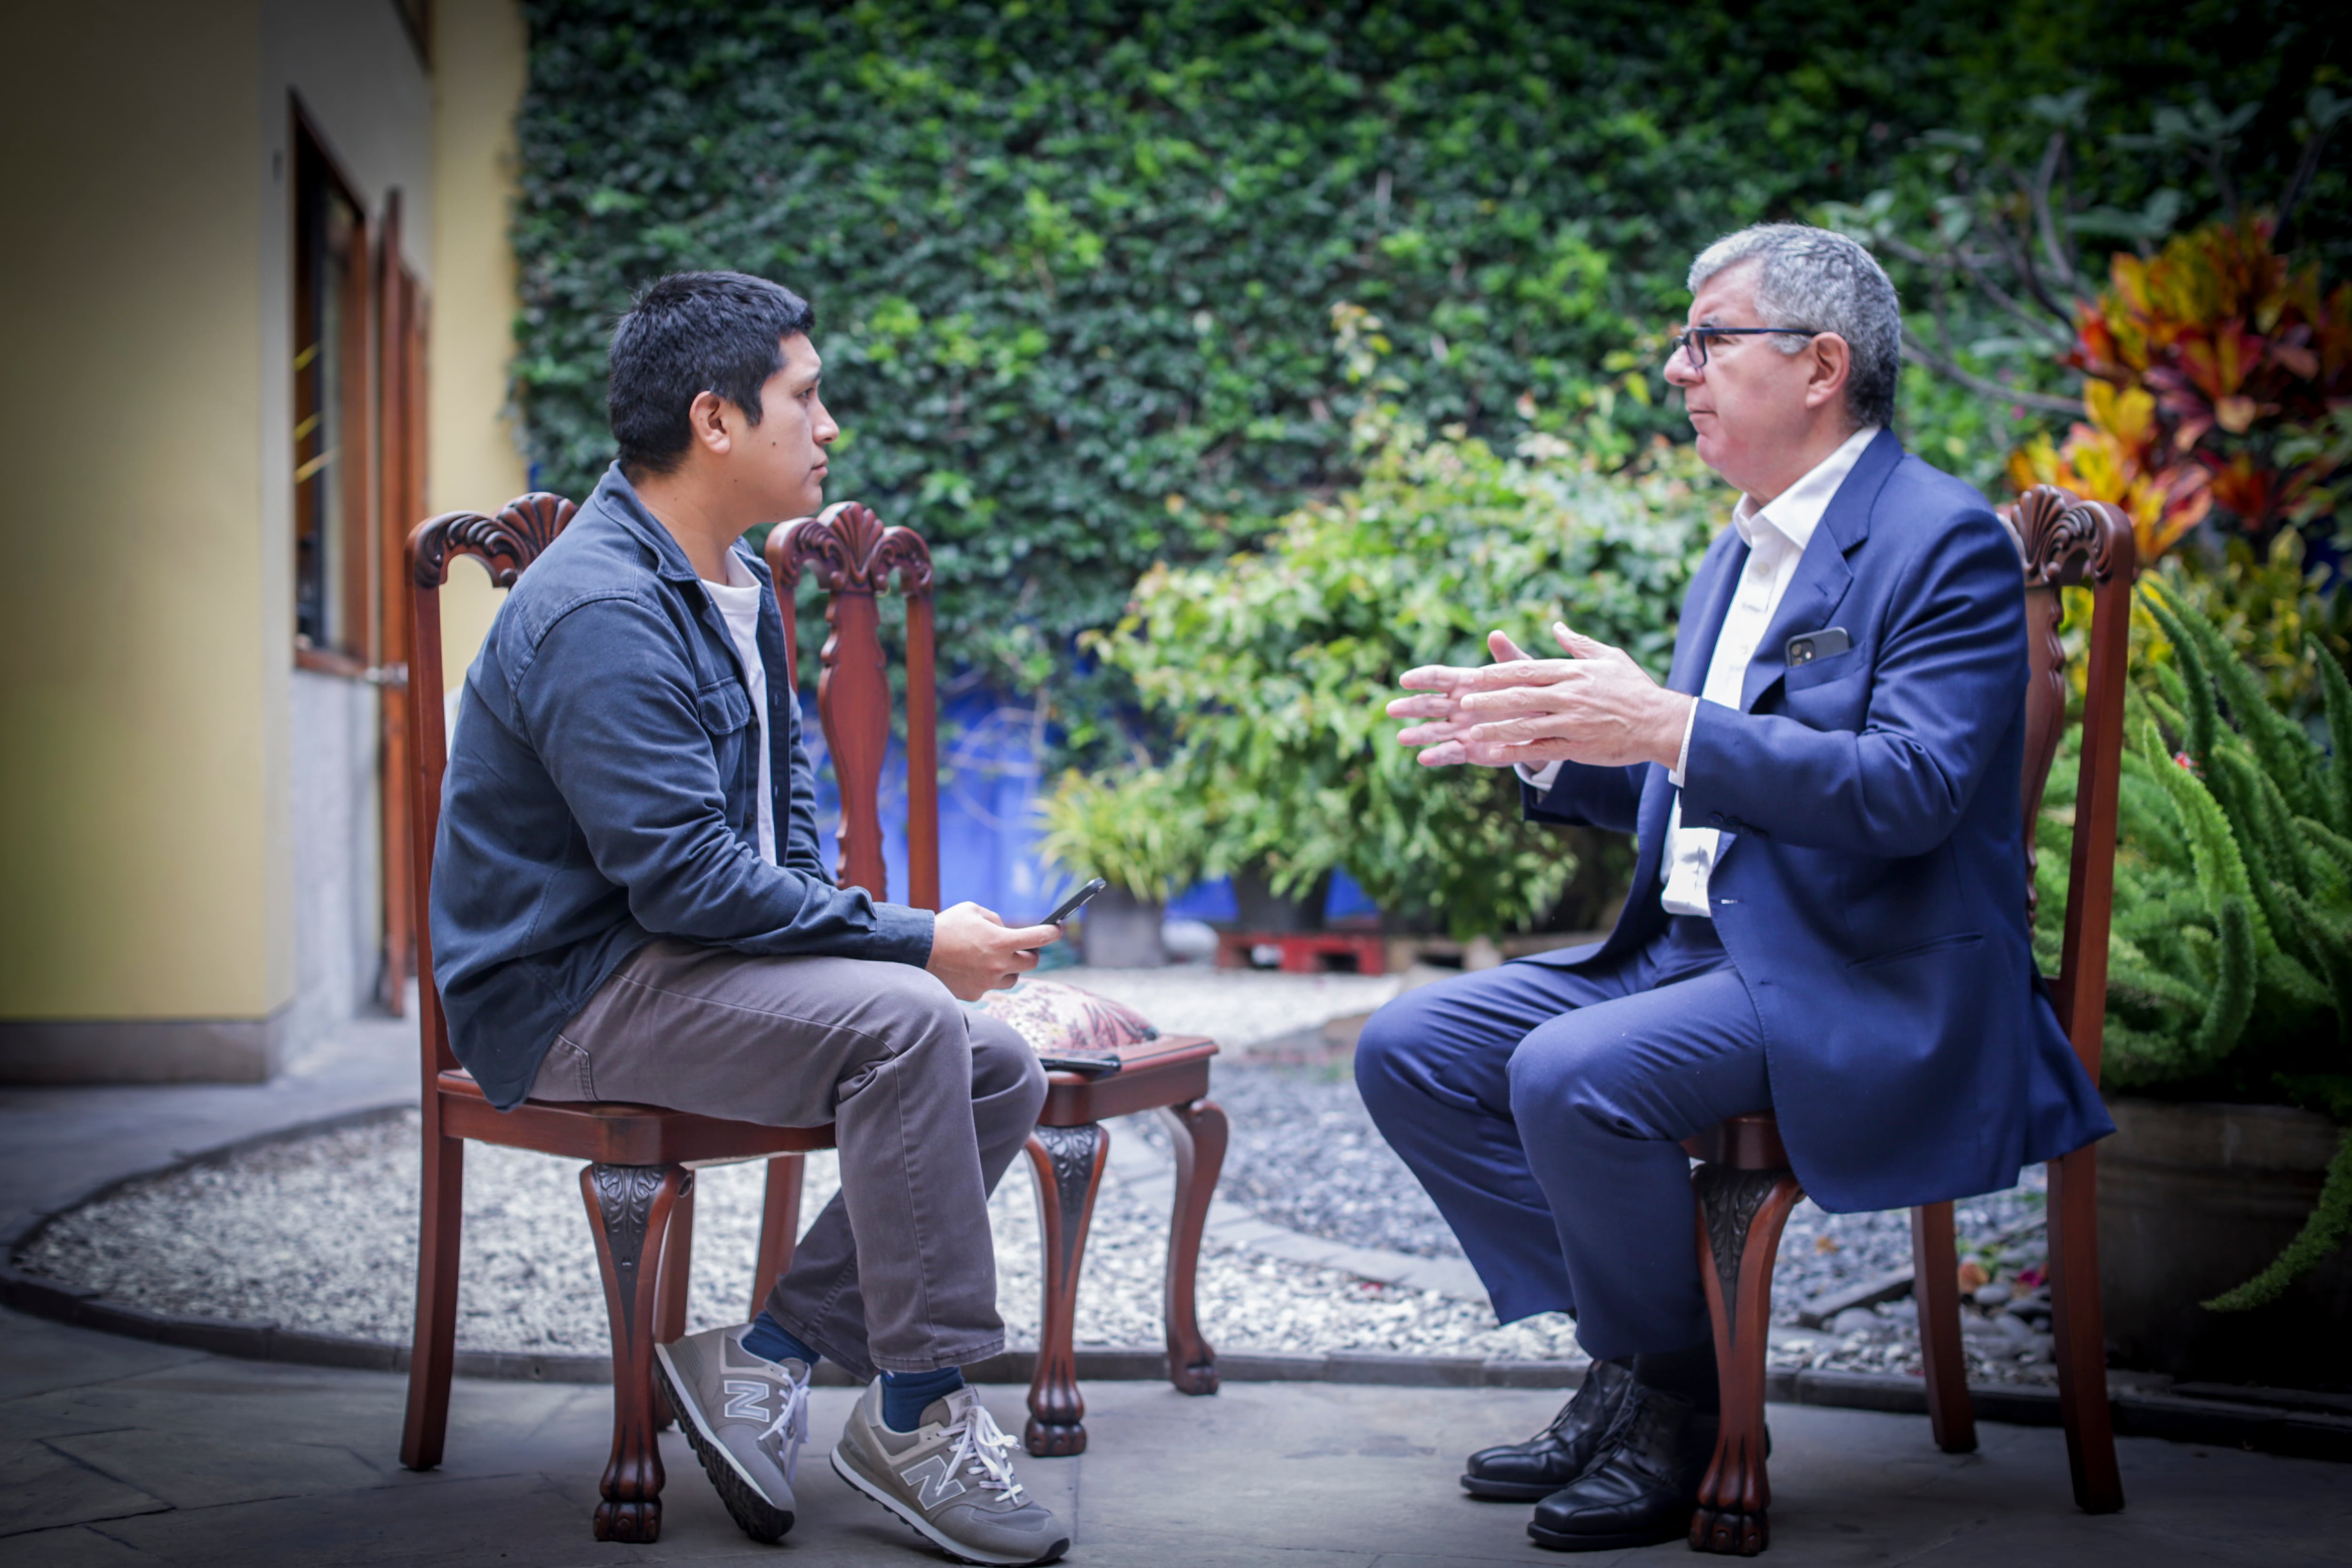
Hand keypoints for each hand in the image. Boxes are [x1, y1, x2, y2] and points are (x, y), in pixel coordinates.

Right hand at [925, 902, 1057, 1000]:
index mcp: (1001, 941)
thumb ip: (995, 920)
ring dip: (1010, 968)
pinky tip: (972, 968)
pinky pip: (989, 987)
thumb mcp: (973, 910)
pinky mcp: (975, 994)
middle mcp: (998, 965)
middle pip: (1031, 963)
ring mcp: (987, 982)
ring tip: (995, 958)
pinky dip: (986, 978)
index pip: (1039, 938)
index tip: (1056, 930)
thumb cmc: (946, 926)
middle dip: (1029, 953)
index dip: (1052, 933)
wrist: (918, 951)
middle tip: (1023, 947)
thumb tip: (1005, 931)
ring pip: (1012, 978)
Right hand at [1386, 630, 1548, 766]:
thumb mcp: (1523, 672)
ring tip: (1402, 737)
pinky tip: (1423, 758)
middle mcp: (1456, 706)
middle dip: (1410, 707)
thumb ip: (1508, 656)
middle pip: (1428, 705)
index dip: (1421, 678)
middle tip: (1392, 709)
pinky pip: (1450, 753)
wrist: (1541, 725)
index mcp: (1464, 683)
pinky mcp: (1468, 750)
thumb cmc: (1528, 691)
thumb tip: (1496, 634)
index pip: (1438, 678)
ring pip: (1433, 731)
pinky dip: (1437, 756)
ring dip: (1417, 734)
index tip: (1405, 680)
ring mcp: (1459, 729)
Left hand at [1395, 623, 1691, 768]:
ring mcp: (1573, 722)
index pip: (1528, 670)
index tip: (1472, 675)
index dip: (1497, 674)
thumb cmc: (1634, 689)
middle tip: (1460, 702)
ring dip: (1496, 726)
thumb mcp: (1609, 657)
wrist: (1661, 722)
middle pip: (1521, 695)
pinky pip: (1542, 748)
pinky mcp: (1578, 746)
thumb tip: (1557, 625)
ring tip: (1470, 729)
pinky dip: (1517, 750)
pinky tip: (1495, 752)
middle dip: (1489, 699)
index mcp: (1573, 672)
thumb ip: (1579, 644)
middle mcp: (1570, 695)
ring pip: (1527, 723)